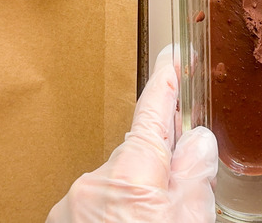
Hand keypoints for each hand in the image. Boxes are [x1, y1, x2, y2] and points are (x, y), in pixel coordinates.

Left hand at [47, 45, 217, 222]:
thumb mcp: (189, 219)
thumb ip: (196, 175)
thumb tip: (198, 140)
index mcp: (131, 169)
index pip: (154, 109)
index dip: (167, 79)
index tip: (173, 55)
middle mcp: (95, 178)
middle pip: (141, 153)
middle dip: (164, 162)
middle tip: (184, 186)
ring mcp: (75, 201)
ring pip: (121, 182)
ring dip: (141, 195)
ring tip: (158, 219)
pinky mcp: (63, 220)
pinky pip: (99, 203)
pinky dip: (117, 211)